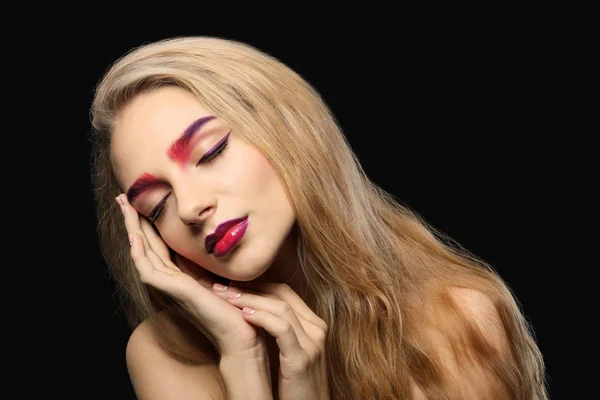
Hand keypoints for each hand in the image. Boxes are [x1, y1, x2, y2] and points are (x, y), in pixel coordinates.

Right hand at [115, 194, 266, 359]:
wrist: (237, 332)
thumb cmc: (233, 305)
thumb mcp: (217, 272)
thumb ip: (207, 258)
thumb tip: (210, 234)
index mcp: (177, 274)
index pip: (156, 243)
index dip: (147, 223)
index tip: (141, 202)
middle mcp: (168, 279)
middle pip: (144, 243)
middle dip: (133, 220)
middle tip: (123, 197)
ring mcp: (166, 285)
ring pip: (141, 251)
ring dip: (132, 228)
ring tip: (125, 206)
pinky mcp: (170, 290)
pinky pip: (147, 267)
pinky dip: (139, 251)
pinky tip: (135, 234)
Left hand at [212, 282, 329, 399]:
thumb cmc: (295, 387)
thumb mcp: (290, 353)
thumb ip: (279, 332)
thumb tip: (250, 312)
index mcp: (314, 324)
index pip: (284, 292)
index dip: (257, 285)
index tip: (231, 284)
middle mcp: (316, 329)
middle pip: (281, 295)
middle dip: (249, 288)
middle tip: (221, 286)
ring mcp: (312, 343)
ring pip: (280, 307)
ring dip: (250, 299)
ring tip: (226, 297)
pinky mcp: (302, 359)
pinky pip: (282, 329)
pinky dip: (262, 318)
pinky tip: (244, 316)